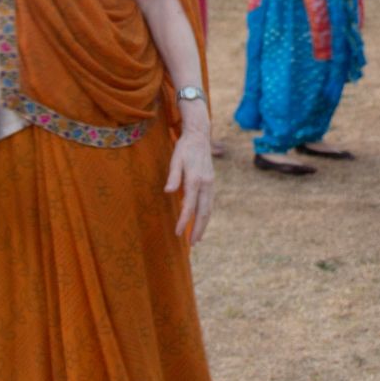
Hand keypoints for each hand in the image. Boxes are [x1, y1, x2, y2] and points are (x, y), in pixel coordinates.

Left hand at [164, 114, 215, 243]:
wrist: (200, 136)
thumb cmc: (184, 148)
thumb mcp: (175, 159)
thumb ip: (173, 176)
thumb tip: (168, 191)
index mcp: (195, 179)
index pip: (189, 205)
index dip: (184, 221)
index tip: (178, 233)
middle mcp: (206, 184)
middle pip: (203, 211)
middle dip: (198, 229)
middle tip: (192, 244)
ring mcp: (210, 184)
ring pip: (208, 209)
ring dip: (204, 224)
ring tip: (198, 238)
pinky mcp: (211, 183)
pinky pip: (209, 203)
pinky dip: (206, 215)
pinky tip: (201, 222)